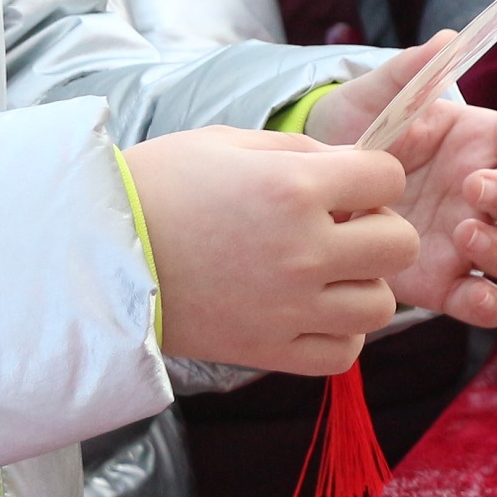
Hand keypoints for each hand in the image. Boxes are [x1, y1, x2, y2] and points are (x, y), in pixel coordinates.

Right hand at [119, 127, 414, 375]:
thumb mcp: (232, 143)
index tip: (349, 182)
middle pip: (399, 245)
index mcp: (294, 187)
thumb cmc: (161, 185)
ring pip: (380, 305)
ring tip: (328, 271)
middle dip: (381, 227)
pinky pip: (343, 353)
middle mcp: (302, 250)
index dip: (375, 176)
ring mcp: (288, 306)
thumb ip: (303, 152)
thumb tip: (354, 168)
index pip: (388, 179)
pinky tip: (313, 309)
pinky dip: (340, 333)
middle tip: (345, 225)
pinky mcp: (268, 349)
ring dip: (364, 284)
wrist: (97, 253)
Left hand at [305, 35, 496, 322]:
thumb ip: (411, 73)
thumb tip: (448, 40)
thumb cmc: (355, 133)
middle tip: (474, 187)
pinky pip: (488, 303)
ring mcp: (468, 240)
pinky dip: (490, 304)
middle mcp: (483, 192)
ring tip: (462, 233)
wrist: (312, 193)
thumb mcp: (376, 99)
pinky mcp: (444, 284)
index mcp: (479, 140)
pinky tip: (472, 292)